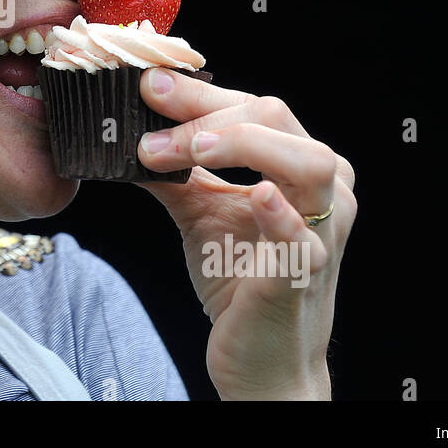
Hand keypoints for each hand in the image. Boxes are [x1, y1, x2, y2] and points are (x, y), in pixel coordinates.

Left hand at [132, 67, 356, 399]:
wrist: (260, 361)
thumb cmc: (239, 280)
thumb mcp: (199, 213)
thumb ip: (171, 173)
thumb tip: (124, 134)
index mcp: (298, 166)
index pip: (255, 108)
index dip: (199, 94)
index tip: (148, 86)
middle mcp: (323, 190)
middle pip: (276, 119)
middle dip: (208, 111)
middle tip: (151, 119)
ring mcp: (320, 232)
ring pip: (308, 162)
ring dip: (242, 144)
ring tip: (192, 148)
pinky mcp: (303, 276)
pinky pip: (303, 240)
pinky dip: (282, 215)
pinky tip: (259, 195)